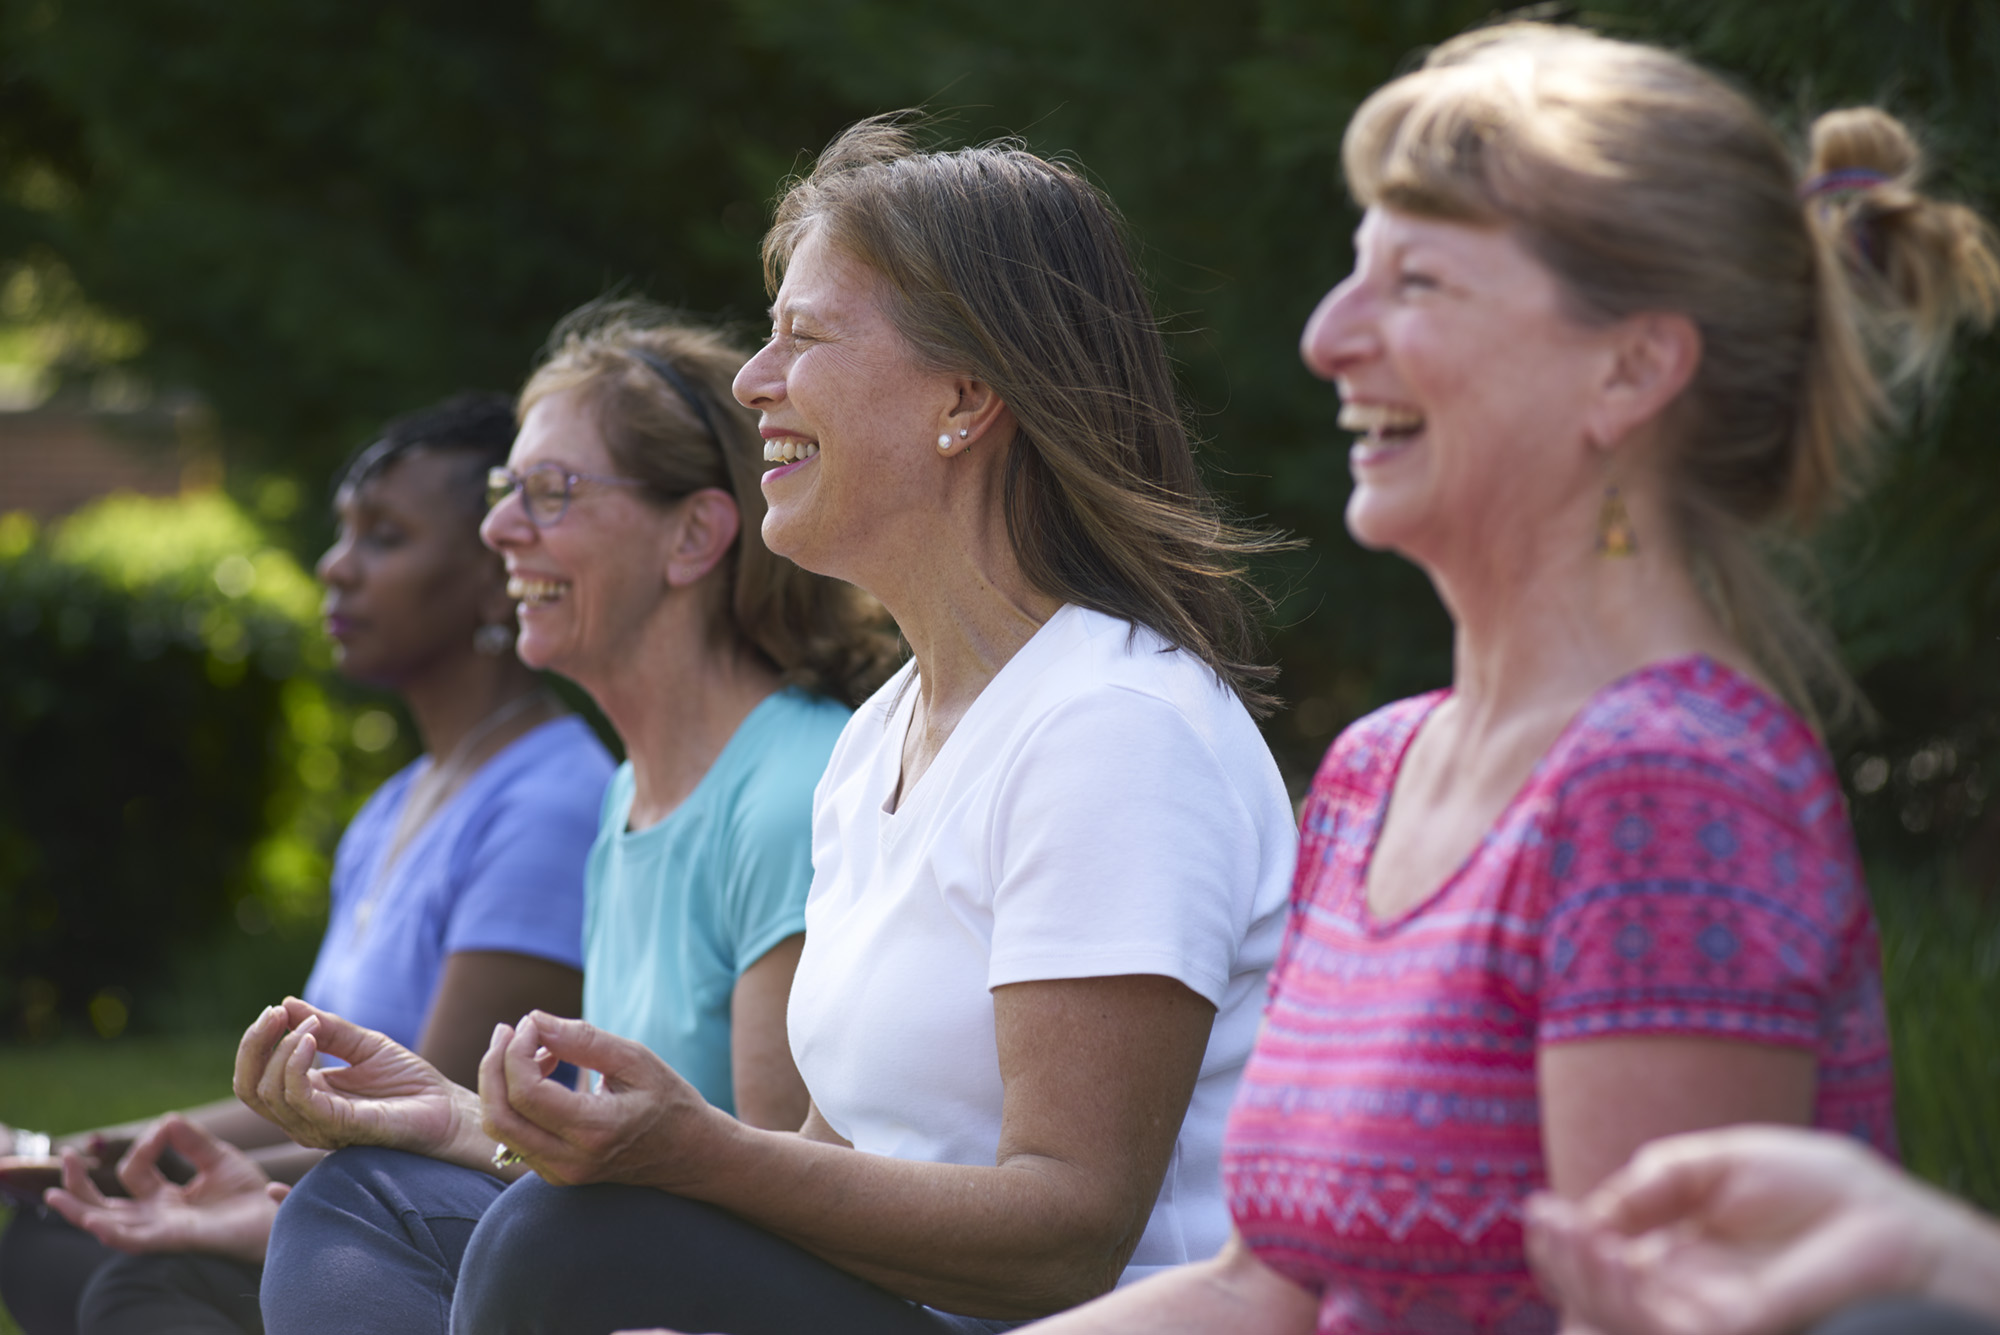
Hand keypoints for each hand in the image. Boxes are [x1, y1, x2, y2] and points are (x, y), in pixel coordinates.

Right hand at [41, 1114, 284, 1263]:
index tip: (165, 1128)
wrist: (274, 1215)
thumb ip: (190, 1140)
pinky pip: (133, 1240)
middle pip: (104, 1205)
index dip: (145, 1145)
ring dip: (79, 1210)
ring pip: (107, 1225)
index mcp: (165, 1199)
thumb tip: (165, 1120)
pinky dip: (110, 1231)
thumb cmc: (248, 1193)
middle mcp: (156, 1216)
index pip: (135, 1171)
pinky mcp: (173, 1239)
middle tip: (66, 1157)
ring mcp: (161, 1230)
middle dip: (79, 1186)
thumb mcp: (216, 1158)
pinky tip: (91, 1221)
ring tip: (53, 1195)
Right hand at [234, 997, 478, 1158]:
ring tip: (309, 1025)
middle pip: (249, 1088)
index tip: (275, 1009)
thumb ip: (329, 1028)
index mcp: (305, 1097)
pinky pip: (299, 1100)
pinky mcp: (338, 1127)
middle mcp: (302, 1117)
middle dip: (254, 1045)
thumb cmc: (410, 1082)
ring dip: (281, 1049)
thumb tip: (287, 1003)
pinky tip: (310, 1040)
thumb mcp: (365, 1044)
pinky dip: (296, 1065)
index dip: (256, 1042)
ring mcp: (317, 1126)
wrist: (447, 1110)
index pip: (254, 1077)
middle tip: (275, 1013)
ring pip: (268, 1094)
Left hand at [478, 1011, 725, 1189]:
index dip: (516, 1051)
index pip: (527, 1093)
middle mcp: (570, 1160)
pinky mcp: (554, 1174)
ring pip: (499, 1129)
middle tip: (508, 1030)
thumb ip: (583, 1040)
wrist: (690, 1154)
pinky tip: (539, 1073)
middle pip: (500, 1116)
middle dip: (493, 1066)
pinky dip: (513, 1099)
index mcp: (594, 1131)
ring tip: (529, 1049)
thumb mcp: (635, 1060)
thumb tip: (534, 1020)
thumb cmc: (668, 1101)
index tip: (531, 1023)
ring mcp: (560, 1174)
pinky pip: (513, 1136)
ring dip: (500, 1083)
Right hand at [1526, 1125, 1961, 1334]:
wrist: (1887, 1220)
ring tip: (1566, 1229)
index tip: (1540, 1208)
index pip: (1600, 1269)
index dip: (1563, 1246)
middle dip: (1560, 1263)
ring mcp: (1699, 1320)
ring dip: (1578, 1276)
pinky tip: (1602, 1246)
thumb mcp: (1716, 1164)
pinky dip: (1615, 1289)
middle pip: (1593, 1300)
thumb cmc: (1818, 1189)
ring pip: (1612, 1318)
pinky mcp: (1727, 1332)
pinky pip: (1651, 1325)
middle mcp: (1679, 1298)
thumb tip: (1588, 1212)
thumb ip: (1652, 1180)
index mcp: (1673, 1261)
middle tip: (1545, 1219)